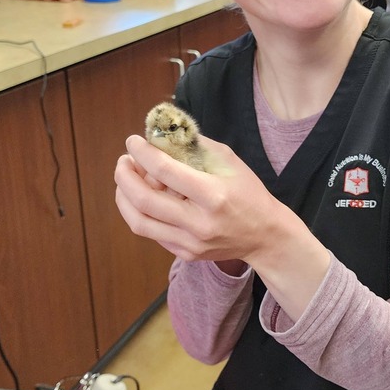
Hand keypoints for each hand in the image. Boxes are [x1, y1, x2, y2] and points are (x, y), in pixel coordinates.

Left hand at [115, 134, 276, 263]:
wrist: (265, 237)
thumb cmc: (249, 194)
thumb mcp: (230, 161)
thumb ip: (195, 147)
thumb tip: (161, 135)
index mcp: (213, 195)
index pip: (165, 171)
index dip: (143, 153)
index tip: (133, 142)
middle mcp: (199, 222)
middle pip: (144, 200)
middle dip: (125, 176)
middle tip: (124, 161)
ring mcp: (190, 242)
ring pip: (139, 222)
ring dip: (124, 197)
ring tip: (126, 180)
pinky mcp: (185, 254)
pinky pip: (151, 232)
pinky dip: (140, 212)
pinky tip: (144, 198)